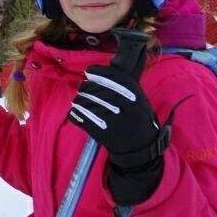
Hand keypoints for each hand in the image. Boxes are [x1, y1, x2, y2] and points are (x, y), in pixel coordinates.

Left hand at [67, 63, 167, 206]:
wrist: (140, 147)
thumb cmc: (138, 119)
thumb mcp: (138, 97)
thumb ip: (122, 83)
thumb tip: (97, 70)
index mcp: (131, 91)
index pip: (106, 74)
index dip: (94, 71)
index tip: (90, 72)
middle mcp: (119, 101)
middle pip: (89, 87)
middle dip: (85, 88)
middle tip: (86, 91)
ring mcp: (108, 116)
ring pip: (81, 101)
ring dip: (79, 101)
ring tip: (83, 104)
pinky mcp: (97, 130)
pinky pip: (77, 116)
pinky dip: (76, 114)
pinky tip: (79, 114)